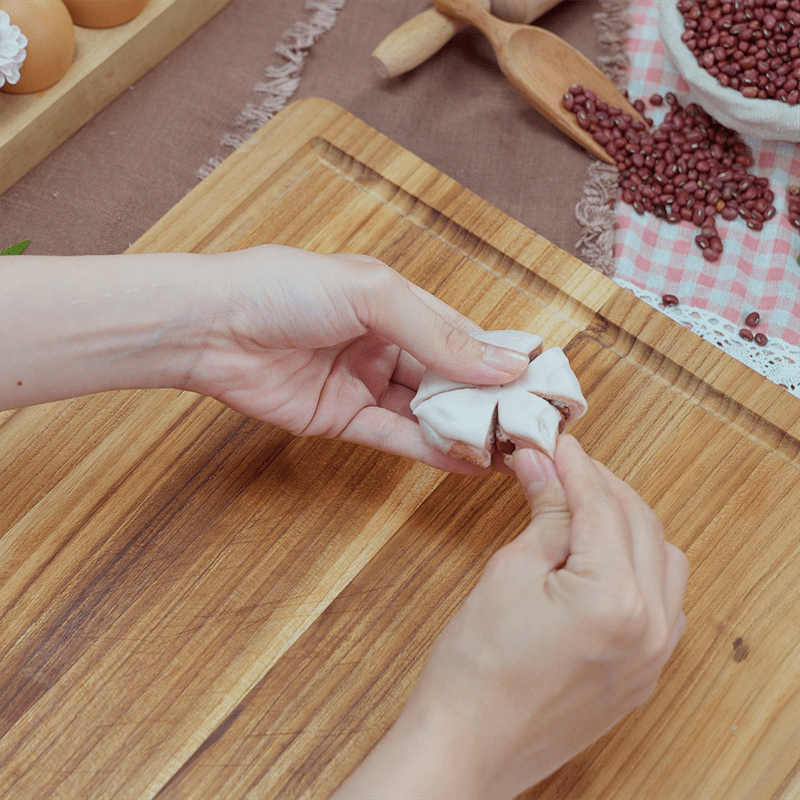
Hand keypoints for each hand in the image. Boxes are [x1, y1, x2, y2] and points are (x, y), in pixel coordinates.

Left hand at [188, 246, 528, 470]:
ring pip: (427, 413)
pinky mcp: (342, 420)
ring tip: (512, 451)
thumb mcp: (372, 295)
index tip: (542, 384)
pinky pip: (395, 438)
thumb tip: (502, 364)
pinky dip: (431, 451)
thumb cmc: (284, 289)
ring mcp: (365, 384)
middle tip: (534, 428)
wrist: (212, 326)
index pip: (463, 336)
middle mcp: (385, 345)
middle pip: (449, 379)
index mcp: (396, 305)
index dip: (501, 360)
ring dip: (467, 432)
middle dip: (489, 403)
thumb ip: (437, 334)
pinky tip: (469, 462)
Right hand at [332, 435, 688, 798]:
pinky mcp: (645, 674)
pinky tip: (605, 556)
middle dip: (602, 486)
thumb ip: (543, 513)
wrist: (469, 745)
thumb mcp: (507, 573)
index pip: (602, 504)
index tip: (555, 443)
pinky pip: (665, 601)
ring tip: (584, 506)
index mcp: (615, 598)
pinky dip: (640, 565)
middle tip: (561, 466)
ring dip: (629, 523)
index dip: (575, 464)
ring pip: (663, 559)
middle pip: (641, 524)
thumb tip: (544, 465)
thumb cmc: (476, 669)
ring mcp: (653, 655)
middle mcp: (650, 627)